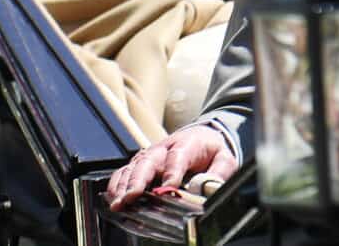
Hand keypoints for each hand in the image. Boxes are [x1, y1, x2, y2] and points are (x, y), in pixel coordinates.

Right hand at [106, 125, 237, 209]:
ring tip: (118, 202)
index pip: (178, 156)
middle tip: (131, 197)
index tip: (169, 187)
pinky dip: (117, 183)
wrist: (203, 136)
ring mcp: (151, 154)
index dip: (172, 172)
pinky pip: (126, 170)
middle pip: (148, 161)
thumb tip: (209, 188)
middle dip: (138, 179)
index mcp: (187, 144)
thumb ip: (218, 173)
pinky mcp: (143, 162)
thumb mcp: (225, 159)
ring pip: (133, 166)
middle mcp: (165, 147)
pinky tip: (113, 197)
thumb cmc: (212, 149)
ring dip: (123, 184)